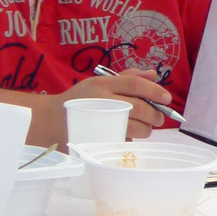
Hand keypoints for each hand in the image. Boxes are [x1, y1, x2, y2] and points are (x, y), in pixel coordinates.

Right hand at [56, 69, 172, 139]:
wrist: (49, 121)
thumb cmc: (78, 100)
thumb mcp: (97, 82)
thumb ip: (127, 77)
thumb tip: (153, 74)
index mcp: (102, 84)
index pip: (135, 84)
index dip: (155, 91)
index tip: (167, 98)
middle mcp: (101, 101)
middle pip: (139, 108)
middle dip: (155, 114)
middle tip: (159, 118)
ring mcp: (100, 122)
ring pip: (136, 128)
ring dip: (146, 130)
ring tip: (144, 128)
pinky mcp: (98, 140)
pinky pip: (125, 141)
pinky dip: (131, 140)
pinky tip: (126, 135)